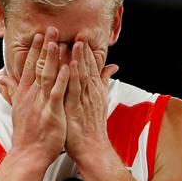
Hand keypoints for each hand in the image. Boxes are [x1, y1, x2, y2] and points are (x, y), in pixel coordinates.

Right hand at [0, 26, 69, 165]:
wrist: (28, 153)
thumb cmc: (26, 133)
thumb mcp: (16, 107)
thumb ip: (11, 89)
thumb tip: (0, 76)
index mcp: (24, 93)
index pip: (28, 66)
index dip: (34, 50)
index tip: (38, 35)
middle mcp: (31, 95)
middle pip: (38, 66)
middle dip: (44, 47)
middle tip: (50, 29)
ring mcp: (41, 103)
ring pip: (48, 76)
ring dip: (53, 58)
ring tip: (58, 41)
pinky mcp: (51, 112)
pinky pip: (57, 92)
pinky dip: (62, 79)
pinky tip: (68, 67)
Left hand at [64, 37, 117, 163]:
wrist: (93, 149)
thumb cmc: (91, 127)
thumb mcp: (99, 101)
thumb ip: (104, 82)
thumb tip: (112, 67)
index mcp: (94, 89)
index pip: (91, 66)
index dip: (87, 51)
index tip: (83, 35)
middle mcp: (90, 92)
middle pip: (87, 67)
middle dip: (83, 49)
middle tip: (80, 31)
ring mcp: (83, 100)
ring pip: (81, 75)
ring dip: (79, 58)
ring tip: (75, 42)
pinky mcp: (75, 108)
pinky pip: (74, 89)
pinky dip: (73, 76)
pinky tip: (70, 65)